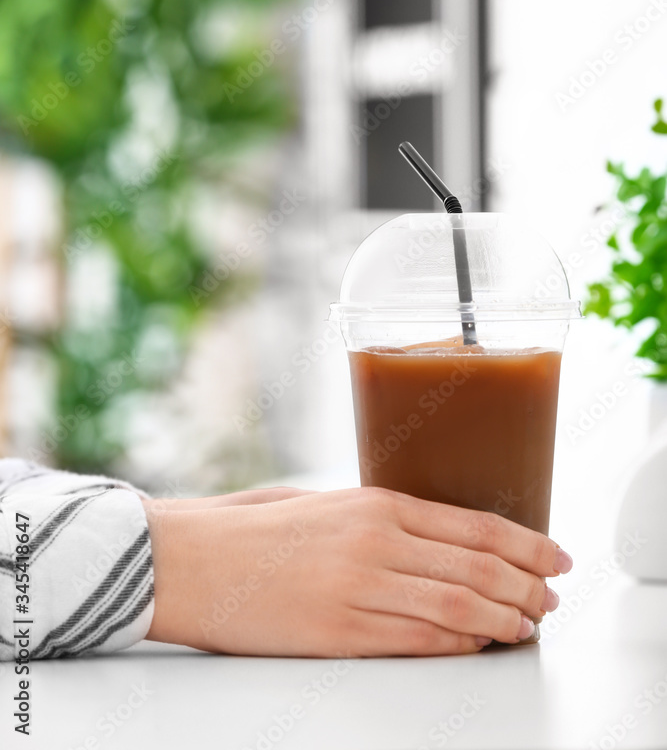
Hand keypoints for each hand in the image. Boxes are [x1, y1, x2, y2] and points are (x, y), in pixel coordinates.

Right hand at [143, 487, 571, 657]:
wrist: (188, 561)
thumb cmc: (250, 528)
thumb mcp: (322, 503)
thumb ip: (378, 518)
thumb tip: (432, 540)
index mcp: (374, 503)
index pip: (474, 524)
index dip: (526, 544)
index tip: (554, 556)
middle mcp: (376, 542)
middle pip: (478, 566)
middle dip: (527, 585)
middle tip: (551, 597)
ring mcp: (359, 588)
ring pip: (458, 605)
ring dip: (504, 617)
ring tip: (528, 624)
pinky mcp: (338, 633)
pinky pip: (417, 640)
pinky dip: (459, 643)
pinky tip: (479, 642)